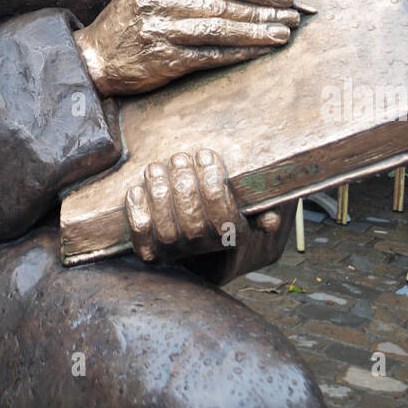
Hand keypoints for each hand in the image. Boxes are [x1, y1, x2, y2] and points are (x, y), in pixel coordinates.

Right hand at [74, 0, 298, 96]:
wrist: (92, 59)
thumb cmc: (127, 27)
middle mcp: (158, 2)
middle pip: (222, 4)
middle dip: (263, 9)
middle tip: (292, 14)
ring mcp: (160, 31)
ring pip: (220, 29)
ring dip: (257, 31)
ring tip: (283, 33)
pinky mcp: (163, 59)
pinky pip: (210, 55)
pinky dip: (238, 53)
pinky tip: (259, 51)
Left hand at [125, 148, 280, 261]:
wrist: (195, 222)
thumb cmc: (221, 197)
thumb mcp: (248, 198)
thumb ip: (262, 206)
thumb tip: (270, 220)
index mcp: (233, 235)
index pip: (225, 218)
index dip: (213, 185)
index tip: (206, 154)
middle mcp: (205, 247)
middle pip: (194, 223)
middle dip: (184, 186)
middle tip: (180, 158)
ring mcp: (177, 253)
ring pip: (168, 231)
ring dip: (159, 196)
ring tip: (157, 168)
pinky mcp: (152, 253)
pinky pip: (143, 239)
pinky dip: (137, 215)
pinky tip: (137, 189)